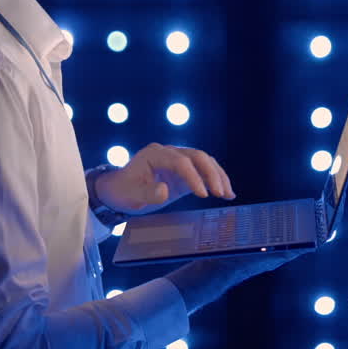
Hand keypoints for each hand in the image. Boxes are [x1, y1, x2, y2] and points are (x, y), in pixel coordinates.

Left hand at [95, 143, 236, 214]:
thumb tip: (164, 191)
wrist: (119, 190)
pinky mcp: (184, 172)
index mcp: (155, 154)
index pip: (180, 161)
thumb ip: (146, 192)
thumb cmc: (123, 191)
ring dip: (218, 176)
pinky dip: (216, 180)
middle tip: (221, 193)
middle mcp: (169, 153)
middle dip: (211, 174)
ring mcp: (178, 161)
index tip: (202, 195)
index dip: (193, 177)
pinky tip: (226, 193)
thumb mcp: (130, 194)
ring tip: (228, 194)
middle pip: (197, 156)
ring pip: (204, 162)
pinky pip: (204, 172)